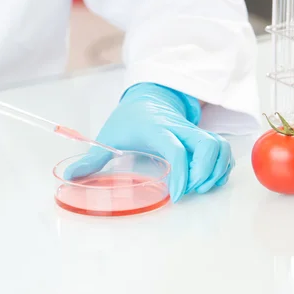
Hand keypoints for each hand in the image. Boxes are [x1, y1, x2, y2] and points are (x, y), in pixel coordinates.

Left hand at [65, 83, 233, 201]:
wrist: (148, 98)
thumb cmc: (128, 120)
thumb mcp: (108, 137)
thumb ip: (92, 159)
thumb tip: (70, 176)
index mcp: (157, 129)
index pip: (177, 150)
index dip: (181, 175)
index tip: (176, 196)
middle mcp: (180, 129)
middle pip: (209, 146)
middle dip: (204, 173)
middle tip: (190, 190)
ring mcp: (194, 132)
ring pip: (220, 147)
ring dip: (216, 171)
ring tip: (200, 188)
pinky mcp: (203, 137)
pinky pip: (223, 151)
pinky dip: (221, 168)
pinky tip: (206, 181)